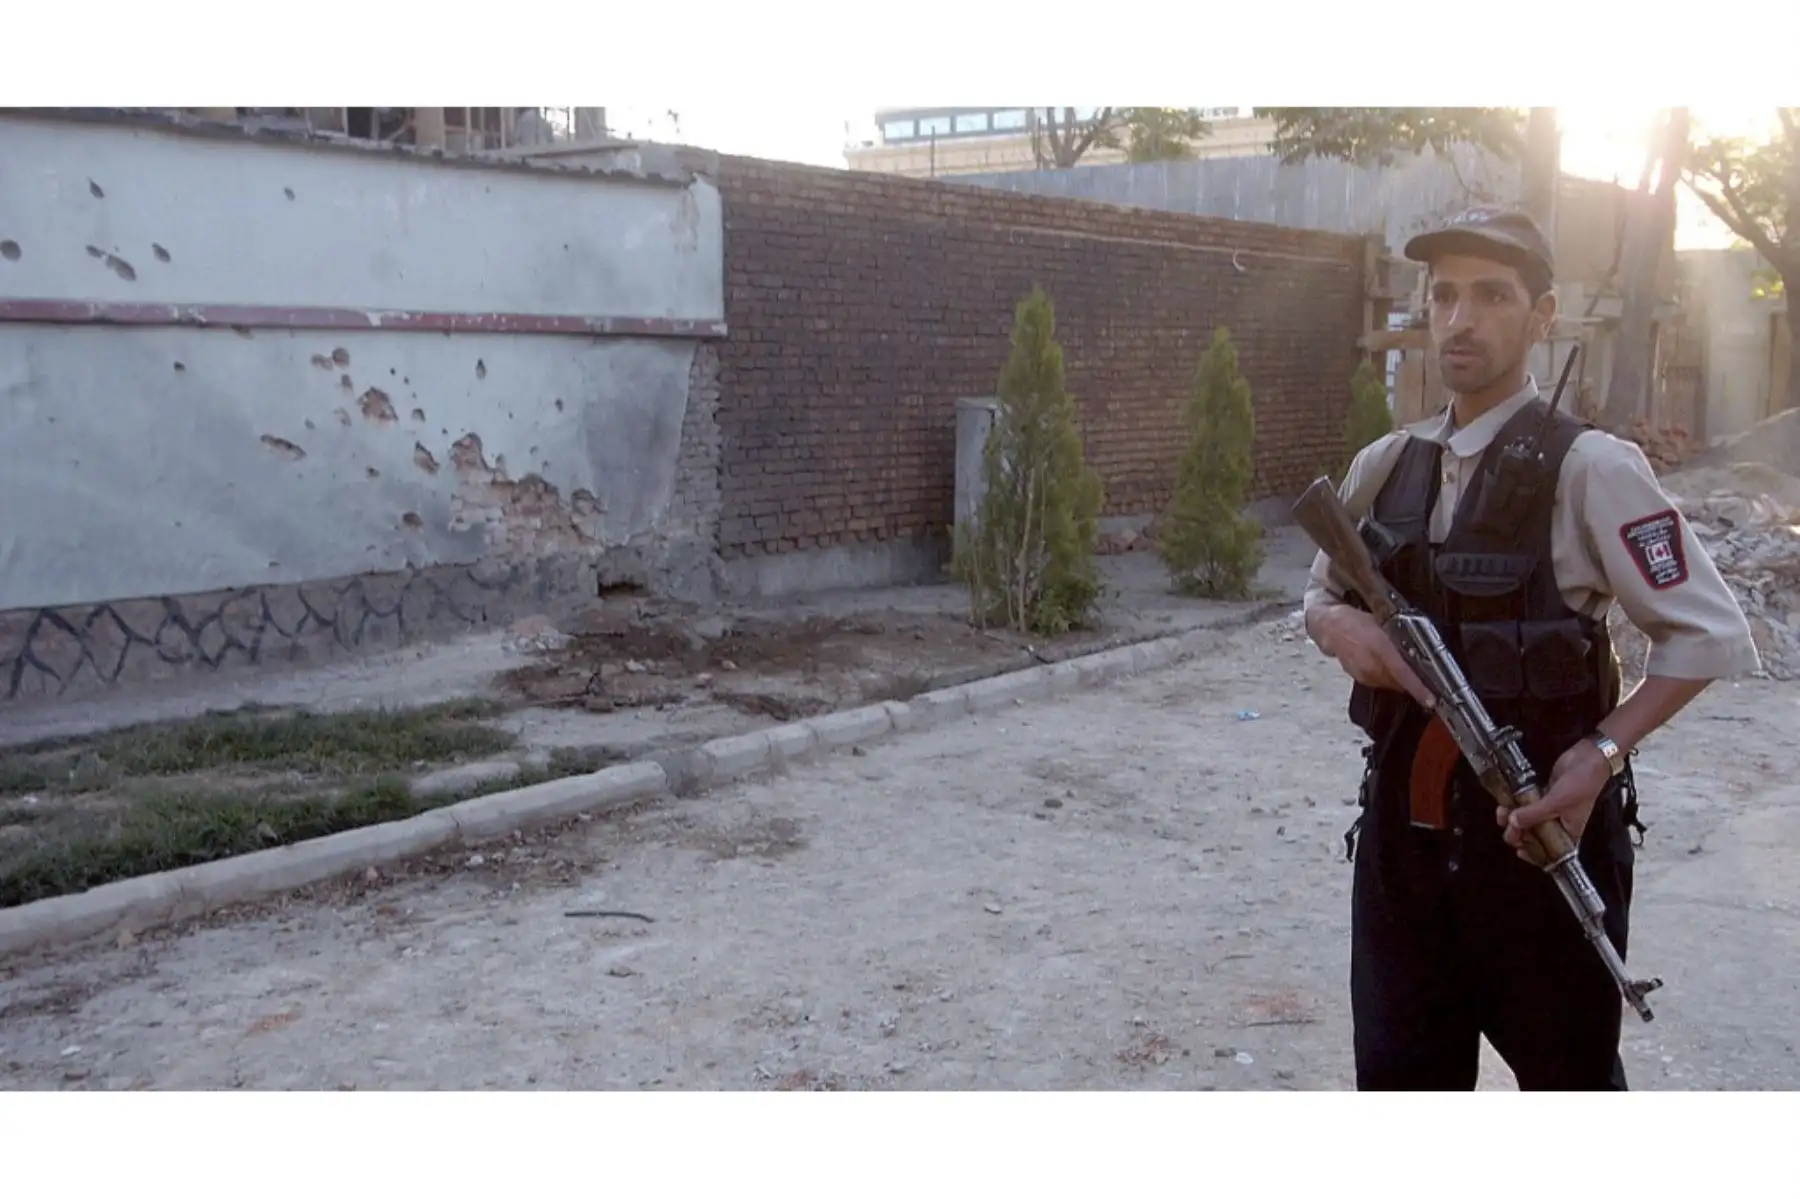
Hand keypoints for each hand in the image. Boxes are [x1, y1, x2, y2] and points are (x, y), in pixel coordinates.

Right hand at [1311, 605, 1434, 708]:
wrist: (1330, 628)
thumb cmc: (1358, 621)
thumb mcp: (1383, 621)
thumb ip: (1401, 637)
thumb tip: (1422, 651)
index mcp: (1379, 646)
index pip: (1402, 672)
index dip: (1418, 688)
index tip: (1431, 700)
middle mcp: (1371, 665)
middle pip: (1401, 682)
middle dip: (1413, 681)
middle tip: (1423, 673)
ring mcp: (1364, 674)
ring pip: (1392, 684)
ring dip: (1400, 679)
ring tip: (1399, 663)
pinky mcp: (1360, 679)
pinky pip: (1382, 682)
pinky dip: (1388, 677)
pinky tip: (1384, 664)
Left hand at [1498, 737, 1611, 860]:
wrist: (1588, 758)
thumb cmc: (1581, 784)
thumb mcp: (1557, 803)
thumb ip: (1533, 814)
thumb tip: (1512, 823)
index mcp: (1568, 835)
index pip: (1549, 854)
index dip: (1532, 854)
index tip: (1519, 848)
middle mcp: (1557, 827)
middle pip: (1532, 838)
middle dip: (1517, 834)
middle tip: (1508, 824)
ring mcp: (1548, 812)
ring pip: (1526, 822)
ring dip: (1511, 820)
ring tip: (1502, 811)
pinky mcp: (1542, 798)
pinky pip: (1525, 807)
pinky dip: (1515, 807)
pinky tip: (1505, 804)